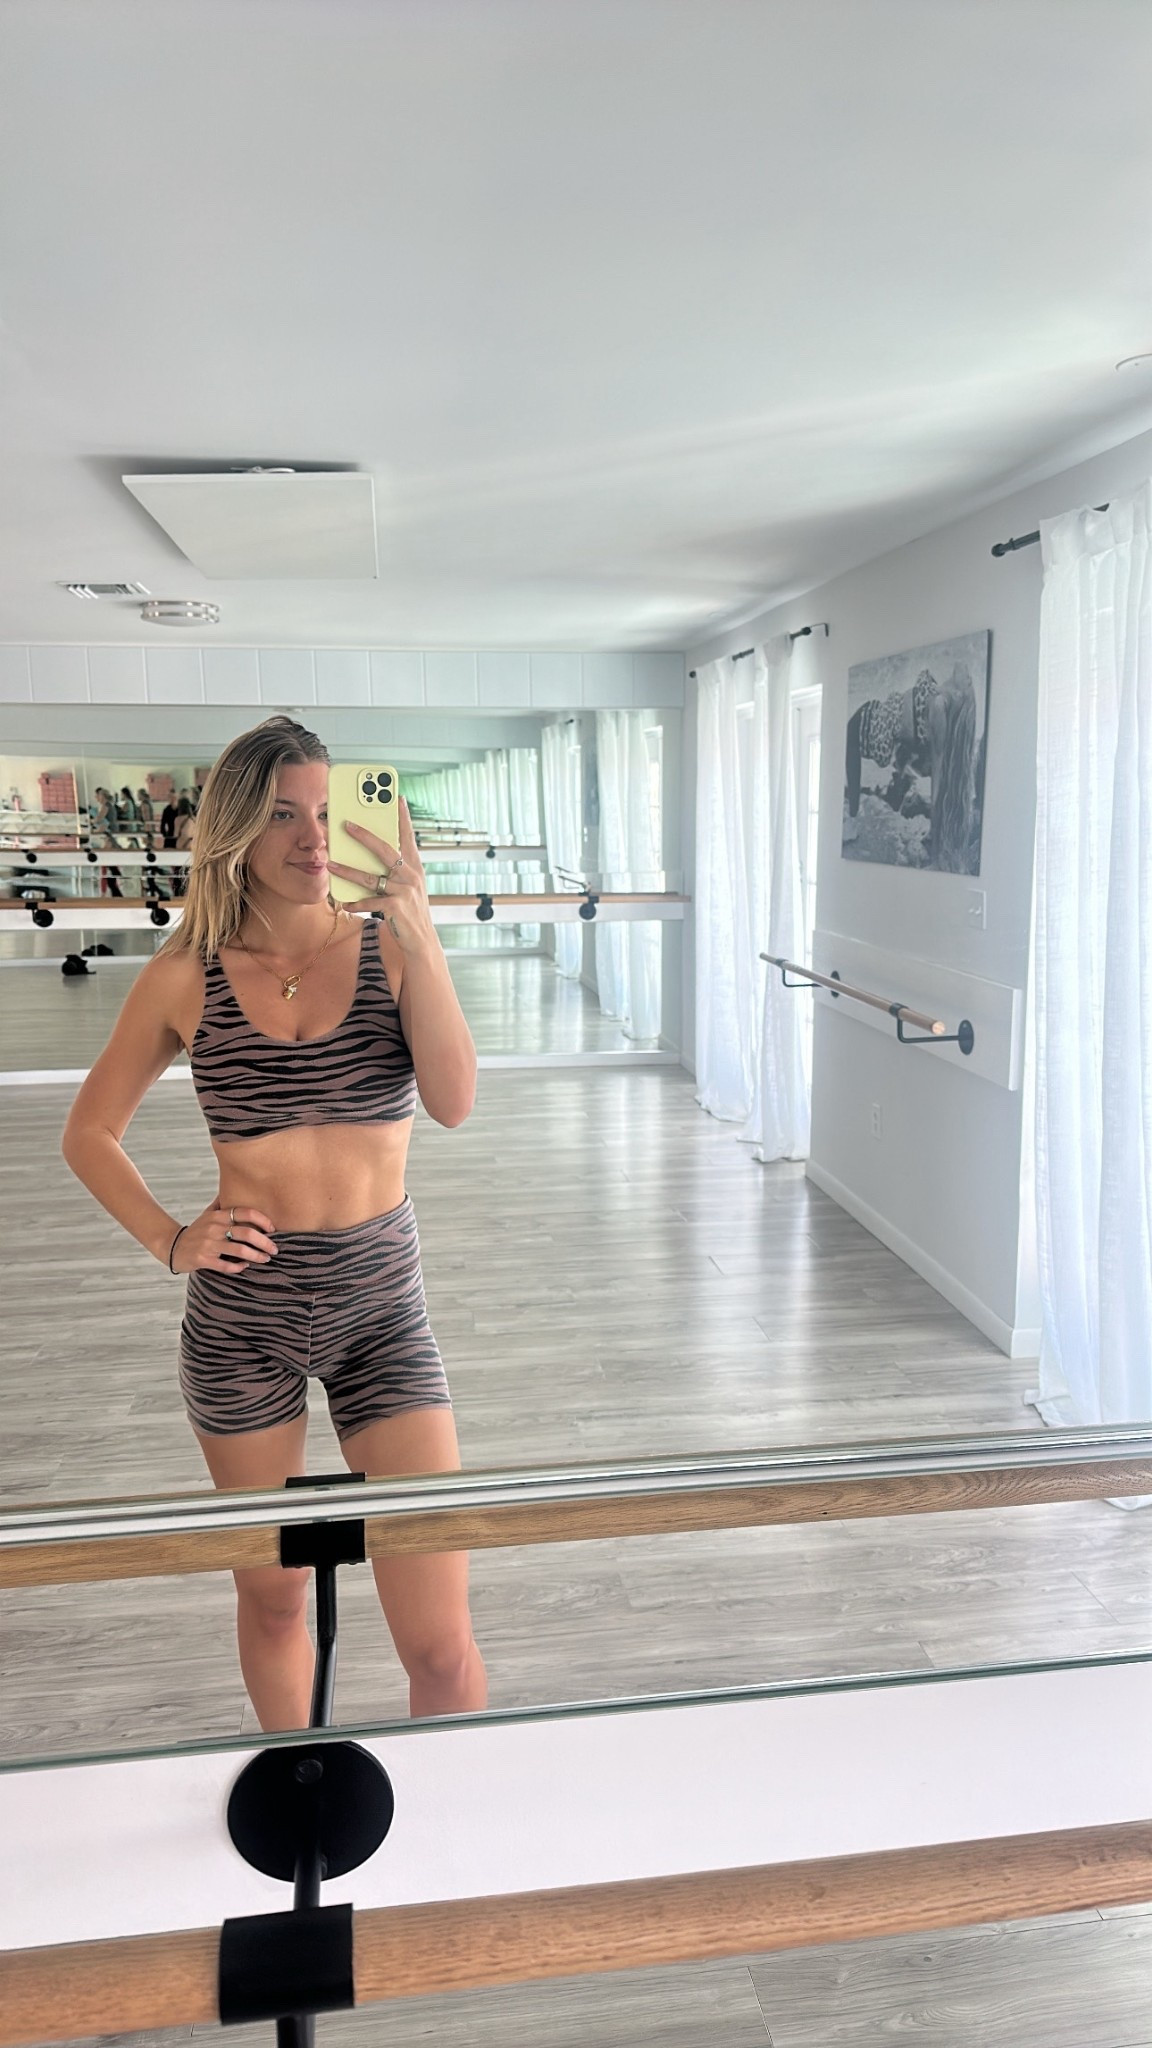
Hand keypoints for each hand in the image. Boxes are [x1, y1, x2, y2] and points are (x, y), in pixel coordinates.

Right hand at [170, 1202, 277, 1275]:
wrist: (173, 1246)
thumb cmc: (196, 1230)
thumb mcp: (208, 1214)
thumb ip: (222, 1203)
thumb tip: (237, 1186)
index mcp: (218, 1215)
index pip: (245, 1212)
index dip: (262, 1220)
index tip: (273, 1229)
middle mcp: (214, 1228)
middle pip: (246, 1232)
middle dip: (264, 1242)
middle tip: (274, 1249)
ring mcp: (208, 1244)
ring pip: (239, 1250)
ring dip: (256, 1255)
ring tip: (265, 1258)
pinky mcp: (202, 1259)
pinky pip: (225, 1265)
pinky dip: (238, 1267)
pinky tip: (245, 1266)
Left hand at [327, 798, 434, 953]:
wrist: (421, 939)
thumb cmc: (410, 910)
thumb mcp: (407, 885)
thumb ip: (393, 870)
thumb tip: (367, 856)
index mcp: (414, 866)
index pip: (408, 837)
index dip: (403, 817)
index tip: (397, 798)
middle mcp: (410, 875)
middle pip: (384, 850)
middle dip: (364, 836)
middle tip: (346, 824)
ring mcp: (404, 891)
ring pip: (370, 877)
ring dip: (347, 870)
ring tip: (330, 864)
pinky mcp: (396, 907)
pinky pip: (370, 902)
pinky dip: (356, 903)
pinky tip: (344, 902)